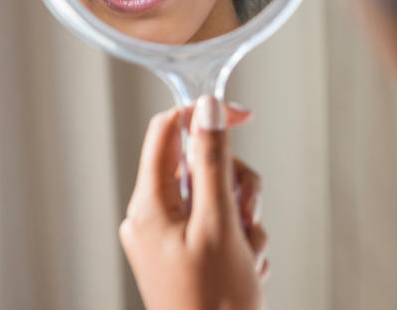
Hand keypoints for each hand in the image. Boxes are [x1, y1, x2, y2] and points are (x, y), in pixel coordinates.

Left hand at [119, 96, 266, 309]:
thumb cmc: (213, 303)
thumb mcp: (219, 223)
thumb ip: (212, 161)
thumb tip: (206, 106)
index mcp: (149, 204)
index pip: (169, 130)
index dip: (205, 116)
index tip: (243, 117)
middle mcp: (153, 216)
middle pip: (201, 163)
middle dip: (236, 182)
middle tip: (246, 212)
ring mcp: (169, 237)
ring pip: (218, 194)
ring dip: (244, 217)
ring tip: (247, 252)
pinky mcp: (186, 254)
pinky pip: (220, 224)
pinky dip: (240, 239)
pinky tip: (244, 267)